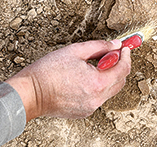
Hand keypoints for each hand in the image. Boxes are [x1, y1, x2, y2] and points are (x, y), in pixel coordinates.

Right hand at [5, 40, 130, 120]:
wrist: (31, 93)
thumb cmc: (48, 71)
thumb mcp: (75, 50)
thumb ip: (99, 46)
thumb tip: (115, 44)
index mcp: (97, 83)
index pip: (123, 69)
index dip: (126, 56)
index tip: (125, 47)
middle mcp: (97, 98)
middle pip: (120, 81)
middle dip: (119, 65)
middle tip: (110, 53)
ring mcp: (91, 107)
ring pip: (110, 90)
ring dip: (108, 76)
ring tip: (93, 65)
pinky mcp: (84, 112)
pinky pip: (99, 97)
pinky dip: (98, 86)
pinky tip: (85, 78)